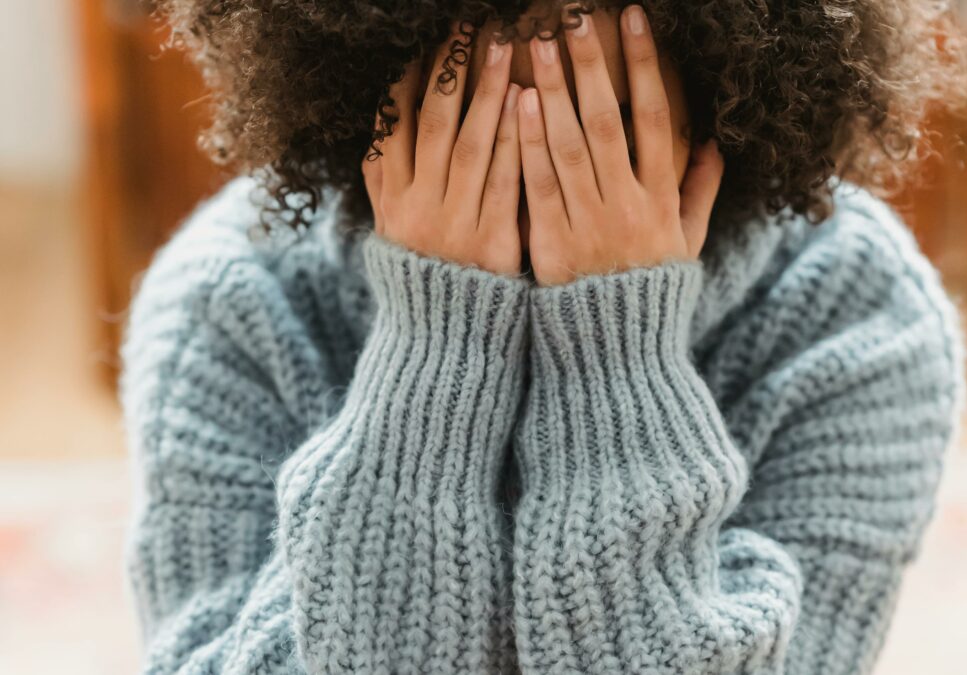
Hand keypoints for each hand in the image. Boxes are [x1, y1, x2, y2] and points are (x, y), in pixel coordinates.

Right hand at [362, 26, 522, 275]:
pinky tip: (526, 102)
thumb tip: (380, 120)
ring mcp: (454, 226)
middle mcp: (417, 210)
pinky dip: (513, 139)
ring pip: (468, 146)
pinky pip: (503, 182)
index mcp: (390, 203)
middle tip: (466, 25)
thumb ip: (385, 180)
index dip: (406, 82)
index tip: (421, 43)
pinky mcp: (491, 244)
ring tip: (500, 47)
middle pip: (432, 125)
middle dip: (449, 71)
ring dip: (484, 92)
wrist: (446, 340)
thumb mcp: (391, 231)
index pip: (392, 128)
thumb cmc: (425, 276)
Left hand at [518, 5, 724, 285]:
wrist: (616, 352)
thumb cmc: (650, 292)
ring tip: (537, 45)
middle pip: (608, 122)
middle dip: (591, 65)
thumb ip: (700, 193)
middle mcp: (628, 205)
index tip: (636, 21)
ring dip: (554, 92)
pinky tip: (518, 105)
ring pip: (570, 147)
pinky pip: (539, 186)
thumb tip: (714, 144)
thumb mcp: (687, 245)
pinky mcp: (552, 243)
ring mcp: (589, 223)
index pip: (658, 120)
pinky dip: (529, 144)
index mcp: (663, 200)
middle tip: (573, 17)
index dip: (647, 67)